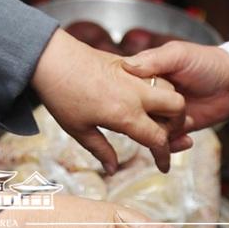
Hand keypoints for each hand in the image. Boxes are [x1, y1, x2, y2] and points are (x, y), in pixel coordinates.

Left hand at [31, 29, 188, 174]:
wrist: (50, 57)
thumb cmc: (61, 95)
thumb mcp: (79, 130)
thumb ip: (101, 150)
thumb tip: (113, 170)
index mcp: (126, 115)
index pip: (158, 139)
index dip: (164, 156)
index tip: (163, 165)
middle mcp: (136, 93)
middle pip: (177, 107)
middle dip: (178, 122)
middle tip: (162, 133)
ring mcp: (133, 75)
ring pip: (169, 86)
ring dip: (169, 102)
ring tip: (152, 115)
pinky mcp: (125, 63)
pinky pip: (152, 74)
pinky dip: (155, 87)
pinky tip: (139, 97)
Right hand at [121, 41, 228, 132]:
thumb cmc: (206, 62)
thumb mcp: (178, 54)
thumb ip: (154, 60)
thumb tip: (126, 66)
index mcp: (146, 74)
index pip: (124, 87)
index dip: (121, 97)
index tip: (121, 104)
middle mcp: (151, 95)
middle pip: (134, 113)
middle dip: (138, 122)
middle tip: (148, 124)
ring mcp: (164, 113)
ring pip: (149, 130)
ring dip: (156, 137)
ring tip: (170, 135)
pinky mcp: (178, 127)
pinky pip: (167, 141)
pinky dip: (171, 145)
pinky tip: (184, 141)